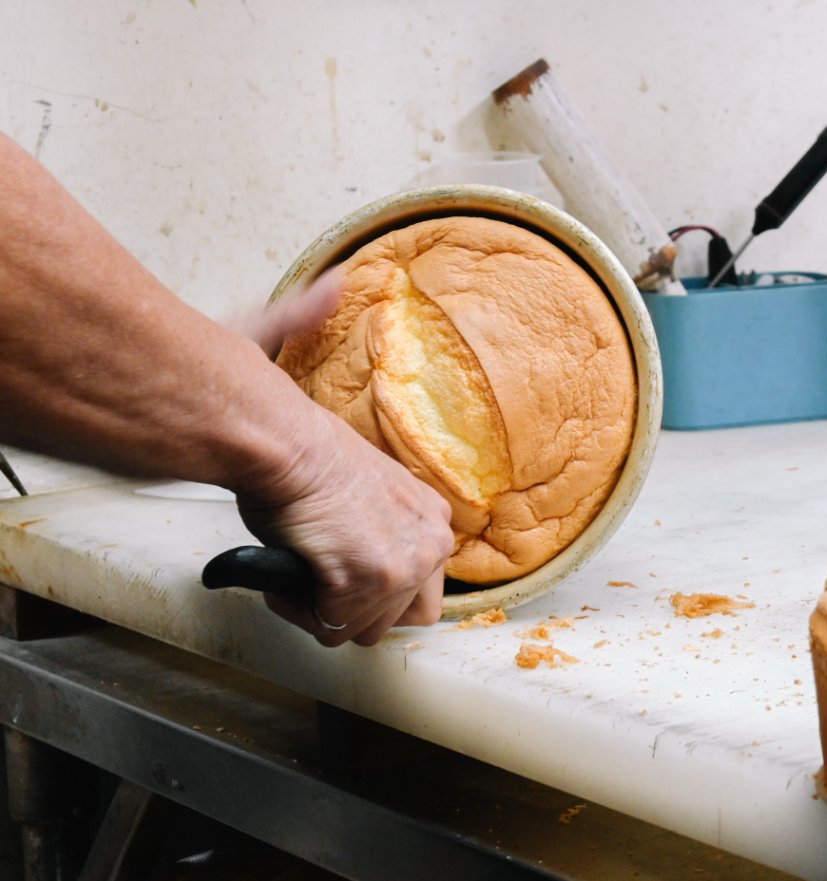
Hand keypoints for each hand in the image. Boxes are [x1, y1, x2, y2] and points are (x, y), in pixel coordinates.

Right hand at [227, 267, 453, 645]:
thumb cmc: (281, 424)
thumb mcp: (324, 403)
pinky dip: (297, 606)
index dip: (370, 585)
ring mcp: (406, 560)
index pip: (423, 585)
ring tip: (297, 557)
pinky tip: (287, 565)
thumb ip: (323, 337)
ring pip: (364, 629)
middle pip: (405, 617)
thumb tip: (335, 281)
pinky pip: (332, 628)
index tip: (333, 560)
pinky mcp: (372, 579)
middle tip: (315, 568)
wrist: (267, 433)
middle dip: (355, 607)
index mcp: (426, 512)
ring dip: (320, 607)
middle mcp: (431, 537)